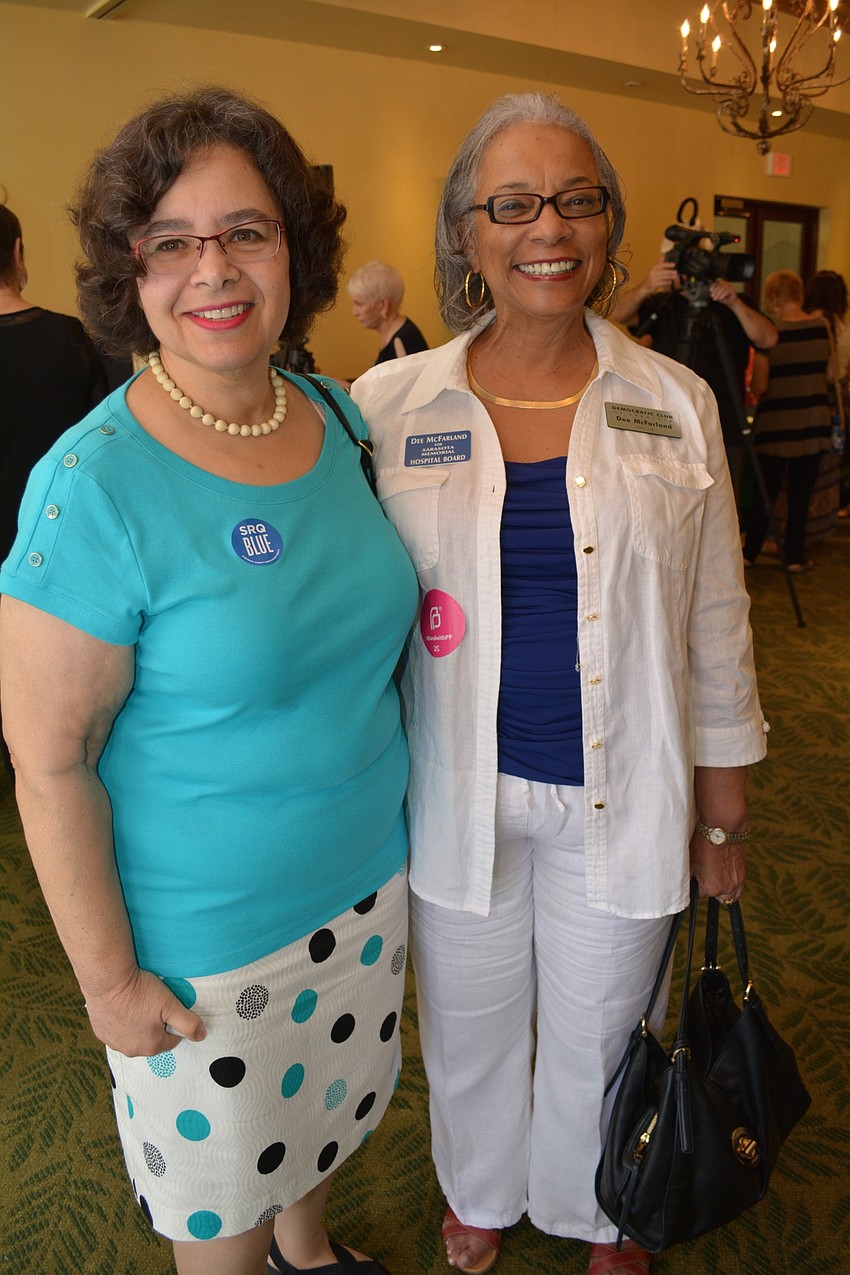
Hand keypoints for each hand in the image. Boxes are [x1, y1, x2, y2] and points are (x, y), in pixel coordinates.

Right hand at [83, 966, 205, 1056]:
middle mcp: (131, 1050)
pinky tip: (122, 1006)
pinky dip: (121, 1022)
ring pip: (134, 1036)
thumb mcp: (171, 1005)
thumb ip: (189, 1023)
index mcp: (151, 1046)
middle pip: (152, 1039)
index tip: (168, 1007)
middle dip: (156, 1025)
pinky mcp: (100, 1032)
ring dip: (137, 1024)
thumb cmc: (140, 991)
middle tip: (152, 1004)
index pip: (172, 1039)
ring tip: (137, 1003)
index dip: (173, 1022)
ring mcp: (113, 1043)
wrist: (107, 980)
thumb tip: (201, 1036)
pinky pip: (117, 1031)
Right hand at [645, 260, 679, 293]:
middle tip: (676, 272)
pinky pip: (662, 283)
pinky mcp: (654, 285)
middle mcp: (653, 273)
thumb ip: (660, 264)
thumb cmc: (651, 278)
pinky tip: (670, 282)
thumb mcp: (654, 270)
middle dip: (670, 272)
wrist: (645, 287)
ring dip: (670, 277)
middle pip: (663, 272)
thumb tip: (663, 256)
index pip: (662, 265)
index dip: (668, 264)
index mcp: (654, 268)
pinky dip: (667, 282)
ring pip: (664, 277)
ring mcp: (653, 279)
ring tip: (675, 277)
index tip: (674, 264)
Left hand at [689, 831, 745, 902]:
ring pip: (730, 895)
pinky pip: (739, 886)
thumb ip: (690, 877)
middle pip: (717, 897)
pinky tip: (726, 874)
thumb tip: (690, 882)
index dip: (698, 885)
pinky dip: (733, 883)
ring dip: (724, 890)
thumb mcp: (691, 862)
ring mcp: (738, 882)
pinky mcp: (744, 874)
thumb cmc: (705, 844)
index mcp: (711, 888)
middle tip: (706, 876)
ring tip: (717, 878)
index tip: (697, 876)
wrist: (724, 829)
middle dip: (712, 889)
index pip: (701, 894)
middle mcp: (726, 889)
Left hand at [708, 281, 738, 308]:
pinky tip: (720, 298)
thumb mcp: (718, 295)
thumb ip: (715, 293)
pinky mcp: (732, 290)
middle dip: (715, 291)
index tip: (710, 290)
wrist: (731, 303)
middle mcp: (727, 284)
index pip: (718, 282)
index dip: (713, 285)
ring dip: (718, 294)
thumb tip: (711, 292)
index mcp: (723, 284)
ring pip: (723, 288)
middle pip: (720, 285)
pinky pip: (727, 291)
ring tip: (716, 298)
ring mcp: (730, 286)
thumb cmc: (725, 299)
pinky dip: (722, 295)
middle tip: (712, 296)